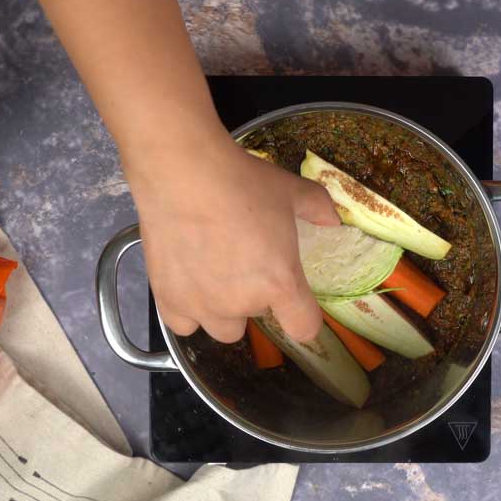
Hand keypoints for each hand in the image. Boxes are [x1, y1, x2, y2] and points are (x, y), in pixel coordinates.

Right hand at [128, 131, 338, 343]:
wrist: (182, 172)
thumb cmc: (242, 181)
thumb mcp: (291, 190)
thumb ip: (318, 209)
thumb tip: (333, 220)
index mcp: (280, 282)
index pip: (303, 327)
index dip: (302, 317)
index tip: (294, 304)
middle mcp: (242, 303)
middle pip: (258, 317)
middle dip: (255, 296)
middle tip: (244, 263)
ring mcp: (202, 306)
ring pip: (221, 328)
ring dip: (222, 309)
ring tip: (213, 275)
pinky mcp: (168, 301)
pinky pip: (183, 324)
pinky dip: (186, 309)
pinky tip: (185, 282)